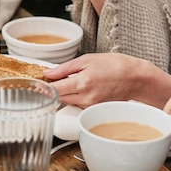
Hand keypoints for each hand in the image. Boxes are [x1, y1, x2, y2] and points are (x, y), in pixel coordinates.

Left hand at [44, 52, 170, 108]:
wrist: (136, 79)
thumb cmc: (116, 65)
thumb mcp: (88, 59)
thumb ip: (66, 67)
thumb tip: (48, 72)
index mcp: (82, 82)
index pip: (53, 89)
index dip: (42, 87)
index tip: (34, 83)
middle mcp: (85, 98)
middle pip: (58, 97)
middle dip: (52, 89)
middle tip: (48, 80)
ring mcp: (90, 106)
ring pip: (67, 102)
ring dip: (64, 94)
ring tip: (69, 82)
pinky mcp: (95, 110)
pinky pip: (78, 105)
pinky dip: (75, 98)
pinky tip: (81, 89)